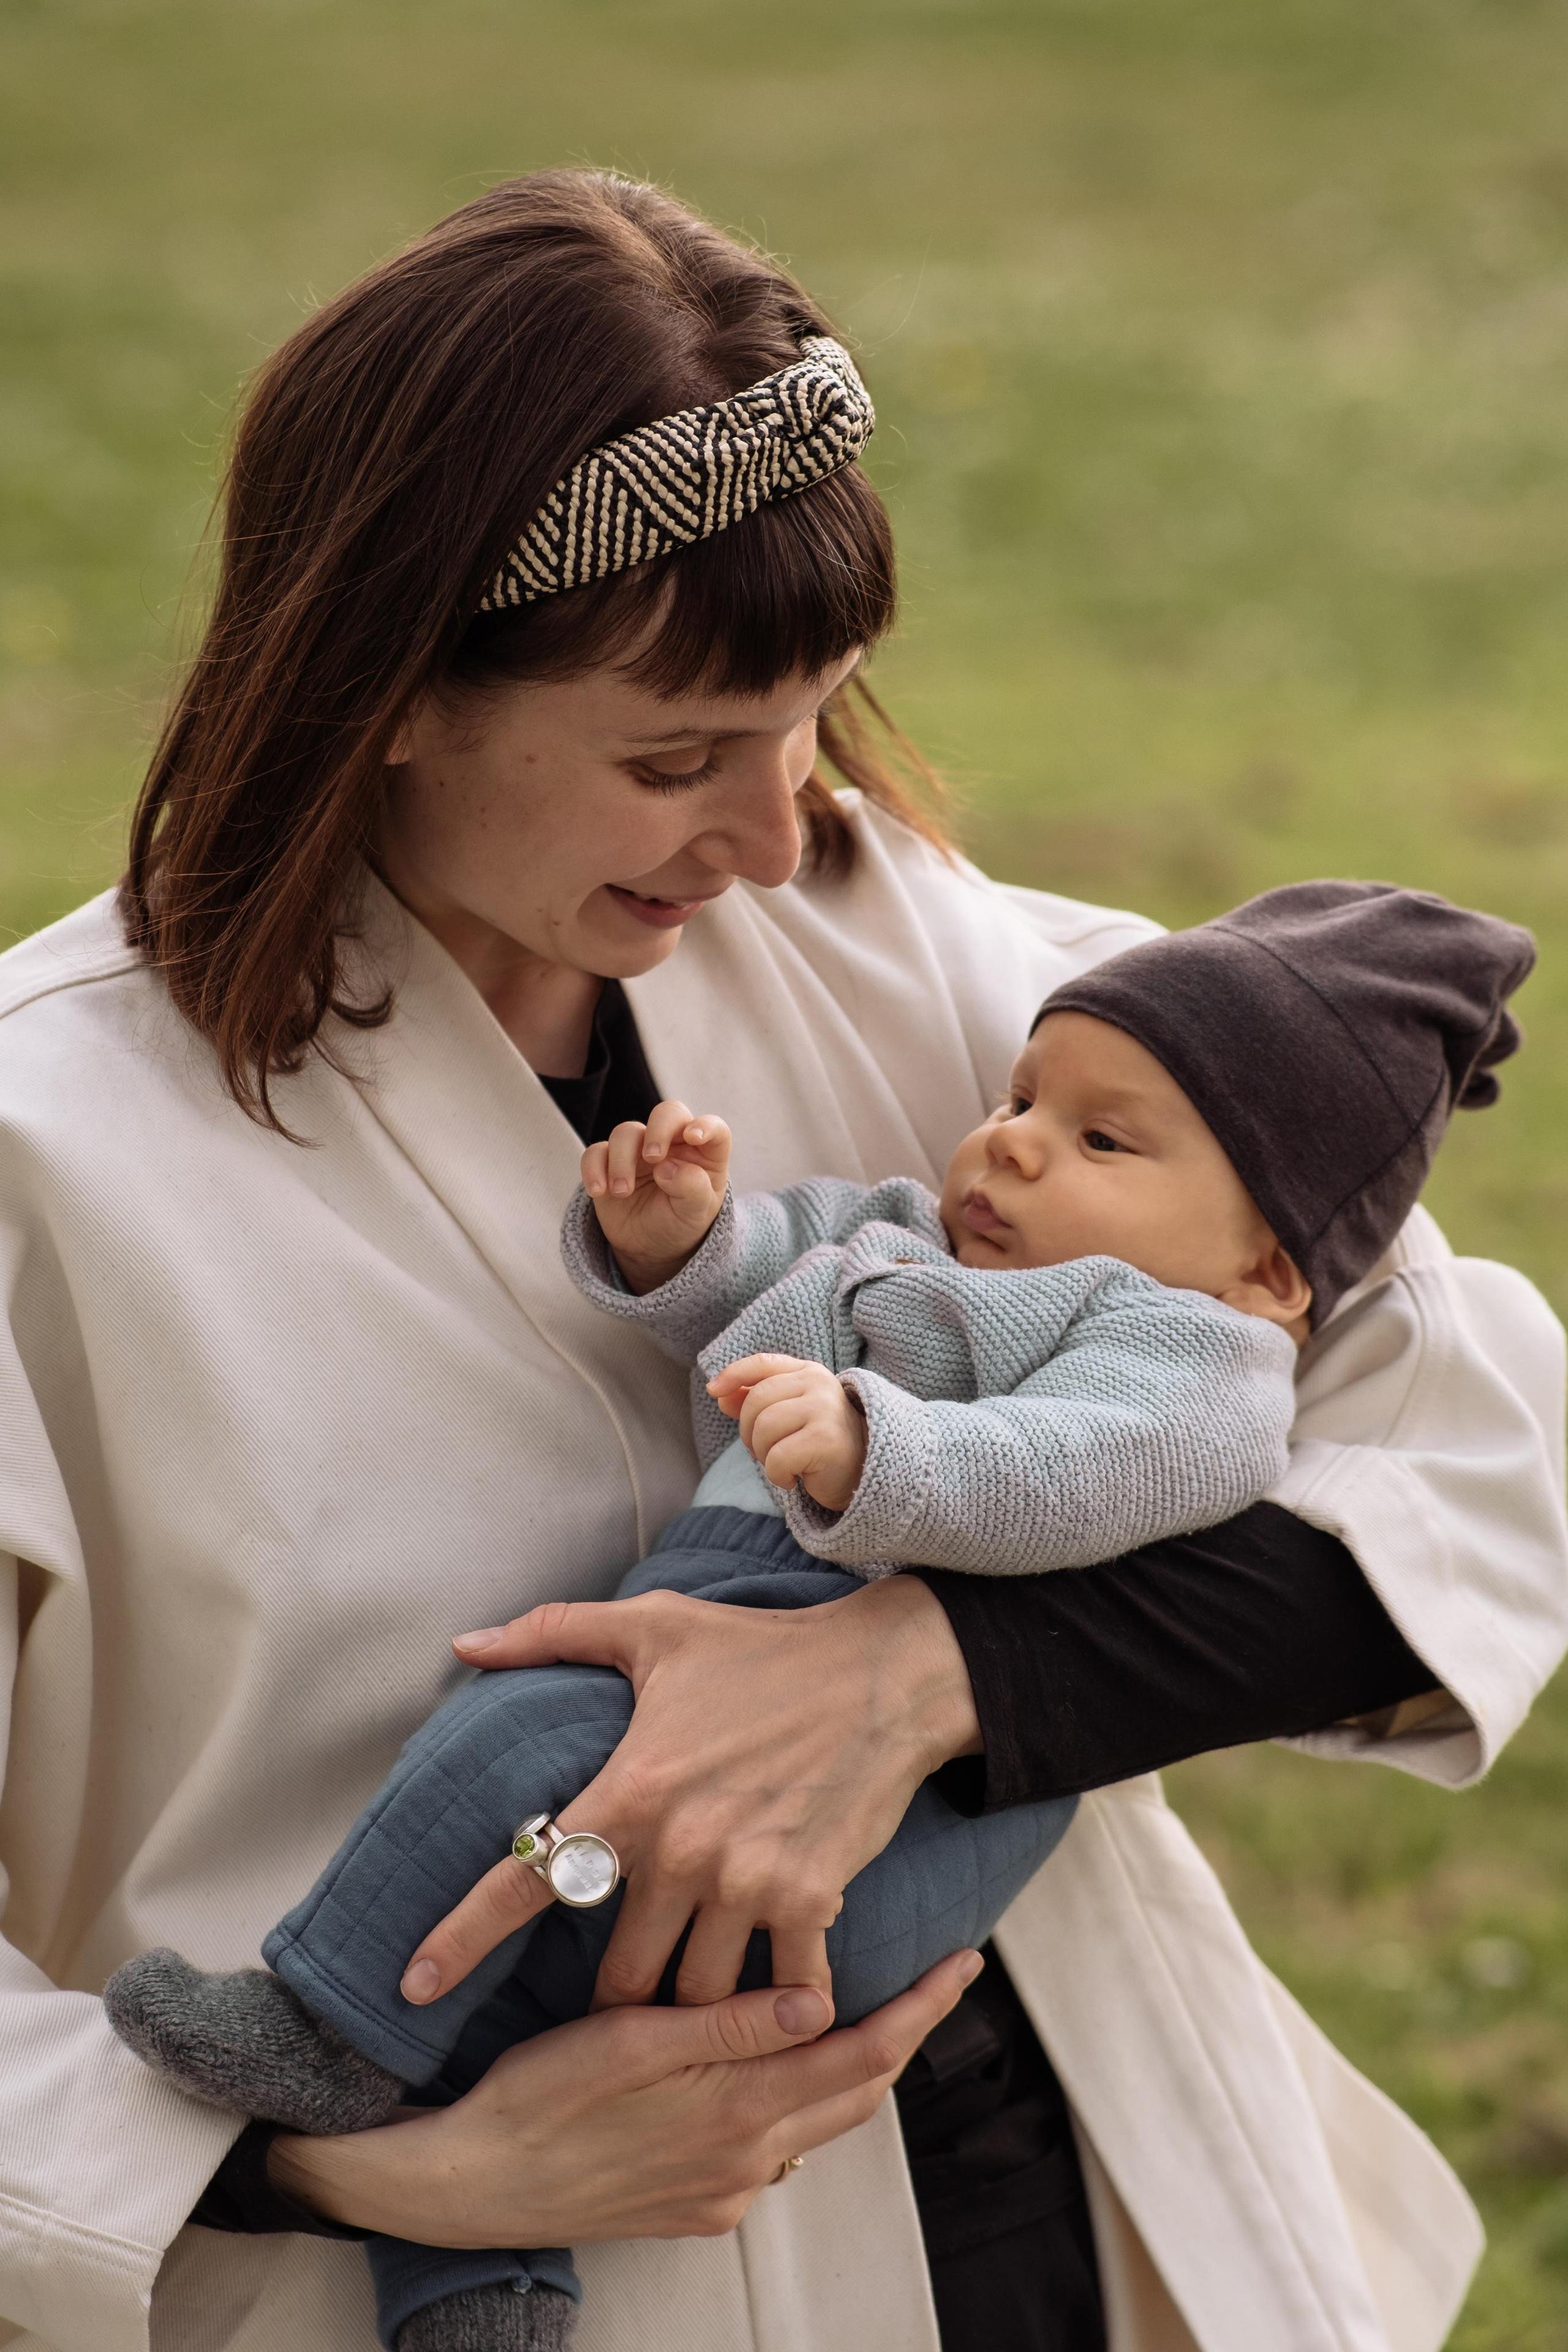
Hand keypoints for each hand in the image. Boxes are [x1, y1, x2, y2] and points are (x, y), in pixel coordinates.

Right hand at [267, 1956, 981, 2246]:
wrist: (468, 2185)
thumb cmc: (535, 2097)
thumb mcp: (626, 2039)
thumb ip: (725, 2022)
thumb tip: (815, 2000)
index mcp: (735, 2111)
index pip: (863, 2054)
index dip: (922, 2009)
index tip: (963, 1962)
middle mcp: (744, 2160)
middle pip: (856, 2091)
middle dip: (905, 2032)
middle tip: (937, 1974)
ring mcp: (722, 2190)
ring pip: (817, 2118)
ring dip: (850, 2064)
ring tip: (871, 2003)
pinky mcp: (695, 2204)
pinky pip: (769, 2146)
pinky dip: (794, 2098)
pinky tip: (777, 2058)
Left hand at [408, 1575, 981, 2010]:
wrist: (887, 1674)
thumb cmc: (764, 1651)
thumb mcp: (654, 1628)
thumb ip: (554, 1633)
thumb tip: (468, 1642)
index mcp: (630, 1792)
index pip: (525, 1881)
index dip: (461, 1940)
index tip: (414, 1985)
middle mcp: (680, 1849)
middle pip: (617, 1975)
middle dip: (612, 1995)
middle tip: (622, 1990)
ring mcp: (747, 1883)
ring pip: (693, 1996)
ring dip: (691, 2007)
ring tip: (696, 2005)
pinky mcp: (809, 1900)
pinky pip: (778, 1991)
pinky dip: (773, 2009)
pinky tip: (776, 2011)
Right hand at [580, 1101, 730, 1293]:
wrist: (649, 1247)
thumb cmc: (680, 1224)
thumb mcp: (695, 1214)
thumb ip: (691, 1189)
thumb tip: (667, 1167)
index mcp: (704, 1154)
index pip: (715, 1130)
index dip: (706, 1126)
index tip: (693, 1137)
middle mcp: (672, 1144)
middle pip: (667, 1113)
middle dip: (658, 1130)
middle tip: (653, 1157)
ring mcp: (638, 1150)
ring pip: (626, 1133)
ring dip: (622, 1160)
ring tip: (622, 1192)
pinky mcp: (609, 1162)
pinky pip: (596, 1152)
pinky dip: (593, 1168)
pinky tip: (598, 1190)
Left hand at [708, 1354, 868, 1511]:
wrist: (862, 1473)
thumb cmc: (819, 1442)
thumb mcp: (787, 1414)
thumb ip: (755, 1400)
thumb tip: (719, 1394)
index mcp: (809, 1372)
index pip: (763, 1363)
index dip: (733, 1374)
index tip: (713, 1391)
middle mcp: (819, 1384)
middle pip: (756, 1401)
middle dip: (749, 1432)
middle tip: (765, 1451)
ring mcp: (825, 1409)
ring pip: (764, 1428)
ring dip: (764, 1455)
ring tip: (782, 1464)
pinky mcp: (826, 1439)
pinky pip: (778, 1457)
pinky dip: (777, 1475)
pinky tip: (793, 1479)